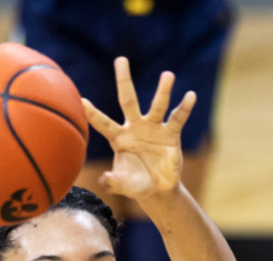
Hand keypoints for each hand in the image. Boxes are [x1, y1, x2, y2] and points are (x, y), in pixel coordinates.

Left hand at [82, 57, 195, 200]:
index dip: (93, 115)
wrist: (157, 189)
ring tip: (168, 75)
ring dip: (163, 91)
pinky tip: (190, 96)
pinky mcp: (171, 134)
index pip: (104, 124)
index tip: (81, 102)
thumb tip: (104, 179)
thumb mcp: (123, 185)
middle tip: (121, 60)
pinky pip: (178, 119)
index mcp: (119, 138)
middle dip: (124, 80)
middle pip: (128, 100)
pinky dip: (184, 108)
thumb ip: (113, 183)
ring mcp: (154, 128)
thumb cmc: (135, 184)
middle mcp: (135, 127)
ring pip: (157, 106)